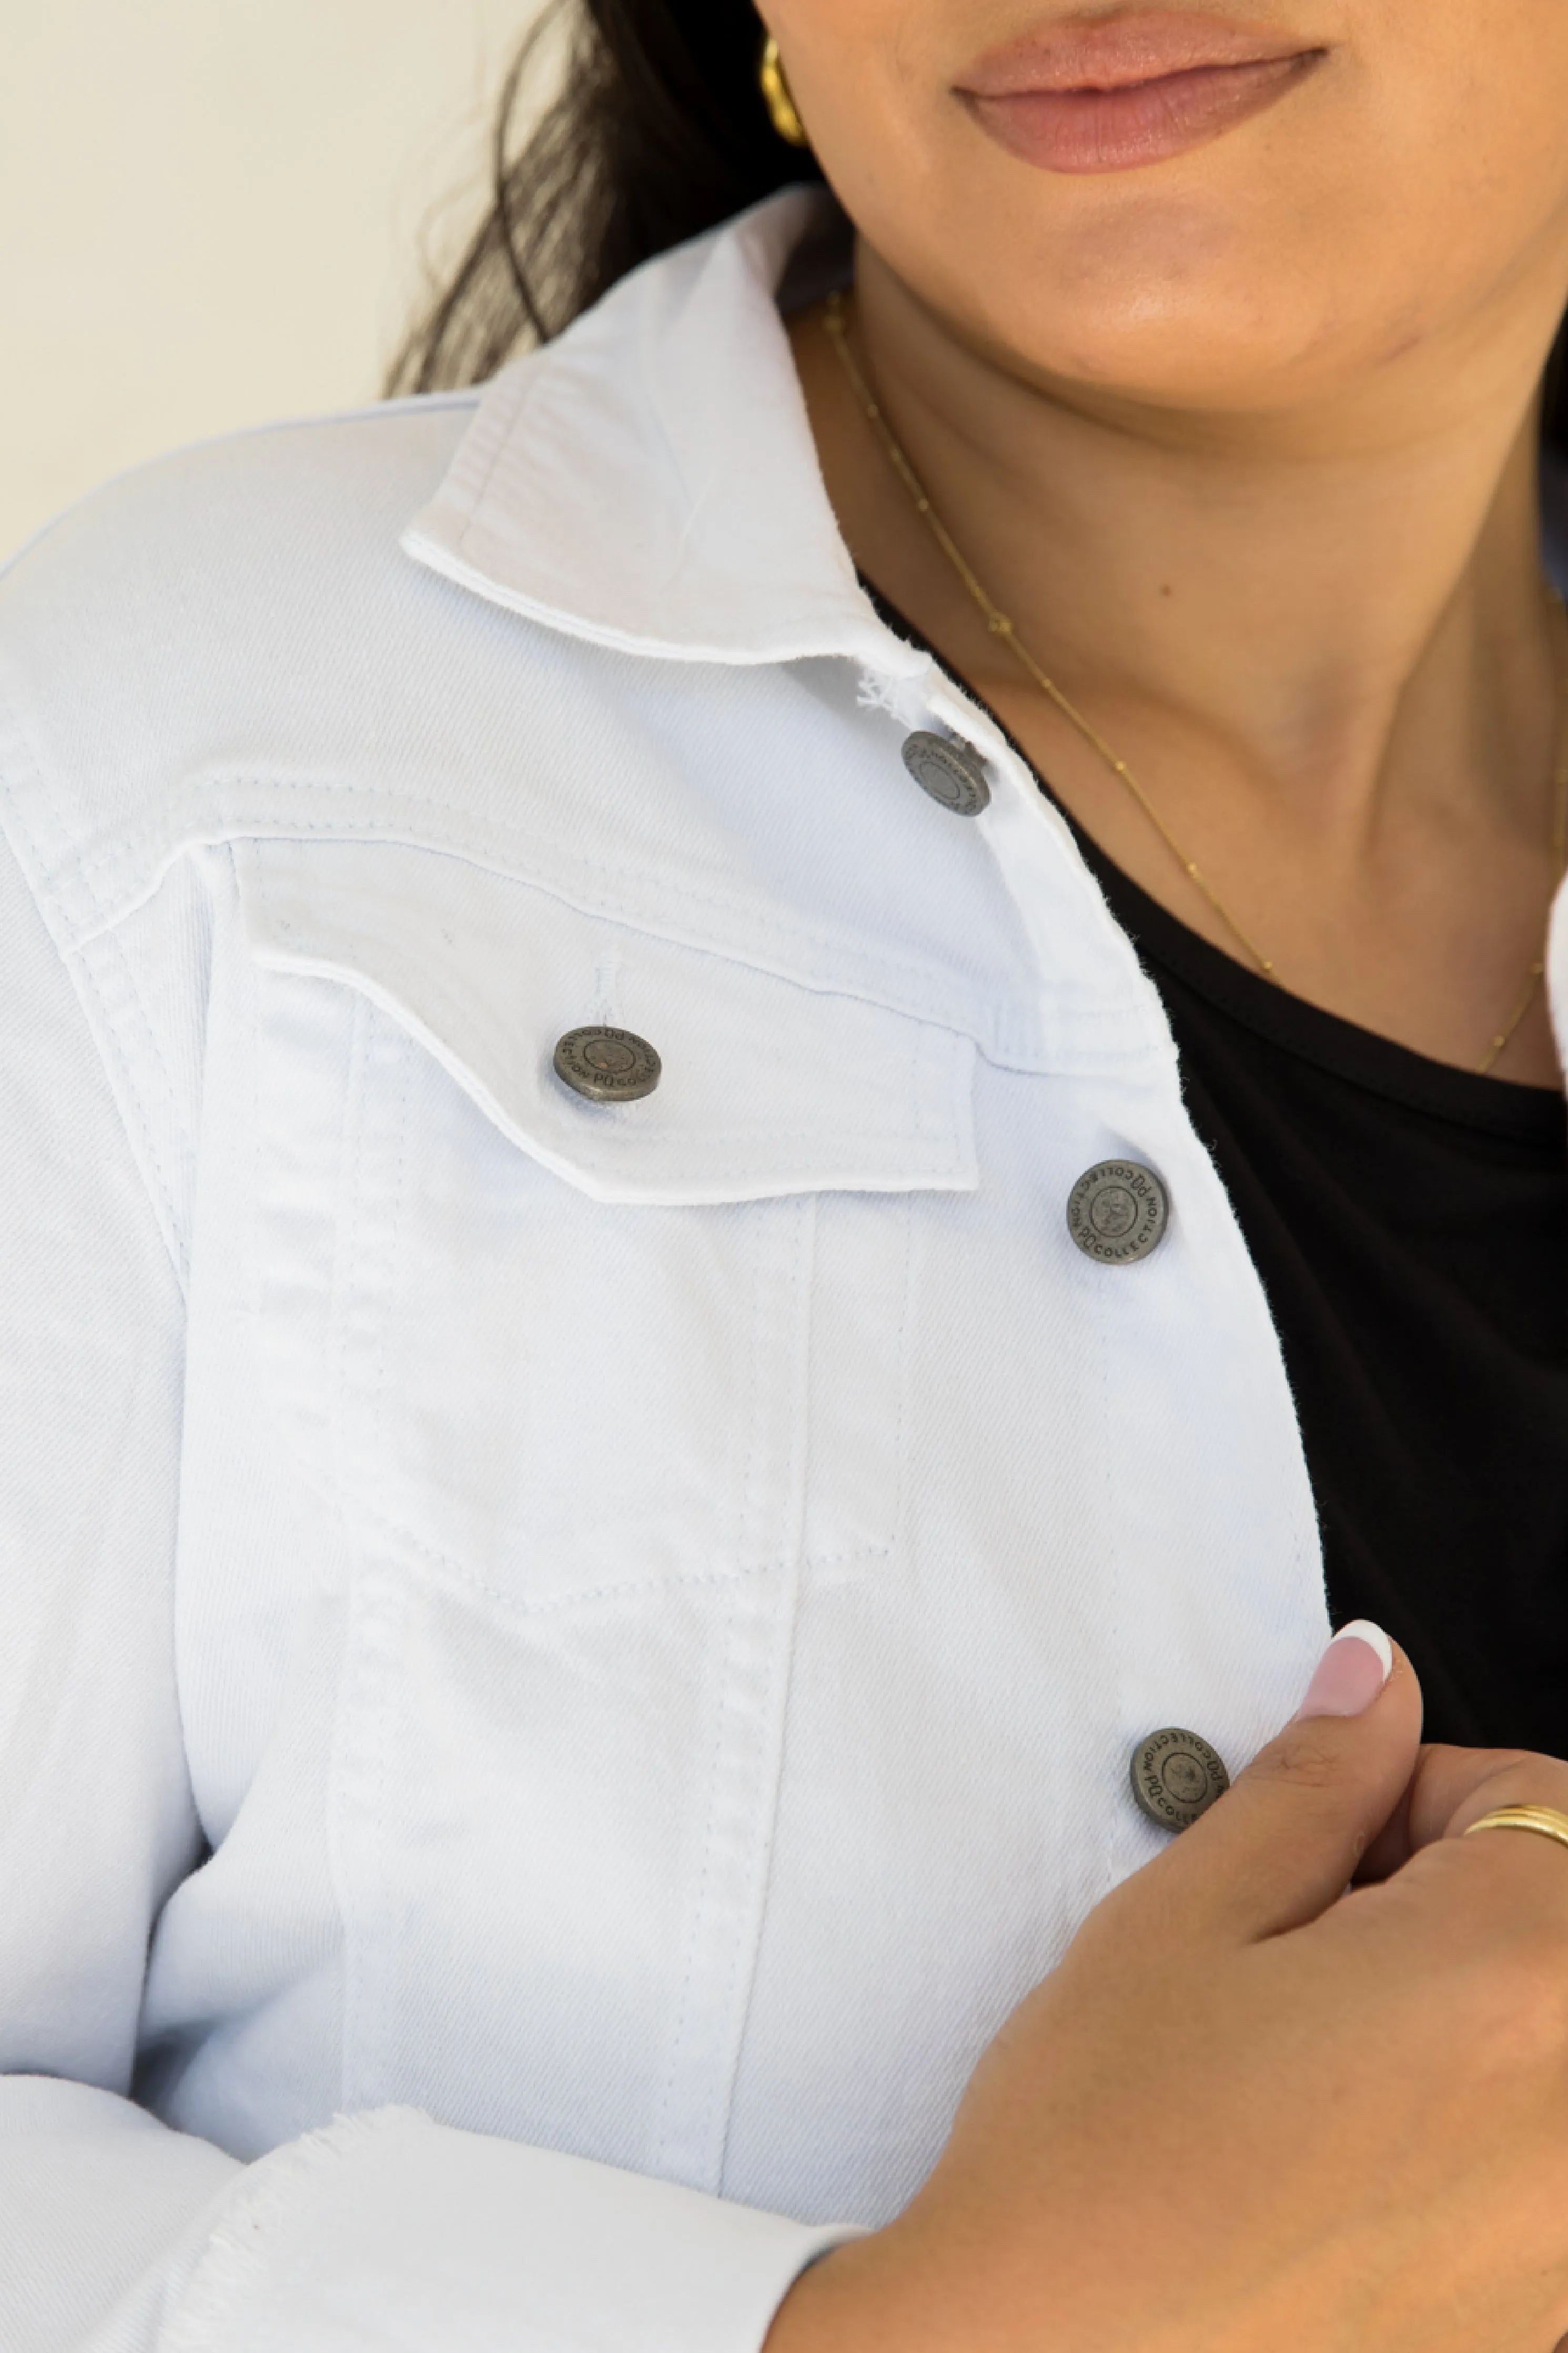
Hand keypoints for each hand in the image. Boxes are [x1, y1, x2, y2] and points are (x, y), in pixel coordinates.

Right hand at [766, 1630, 1567, 2352]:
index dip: (1414, 1802)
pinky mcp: (1534, 2320)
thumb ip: (1313, 1786)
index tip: (1322, 1855)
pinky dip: (1464, 2147)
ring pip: (1540, 2048)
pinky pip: (1529, 2175)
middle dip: (1447, 1908)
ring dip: (1459, 2027)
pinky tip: (1344, 2173)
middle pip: (1557, 1924)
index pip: (1541, 1801)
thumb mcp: (1187, 1922)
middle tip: (1308, 1961)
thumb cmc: (1100, 2161)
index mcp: (1513, 1983)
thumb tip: (1374, 1677)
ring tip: (1318, 2077)